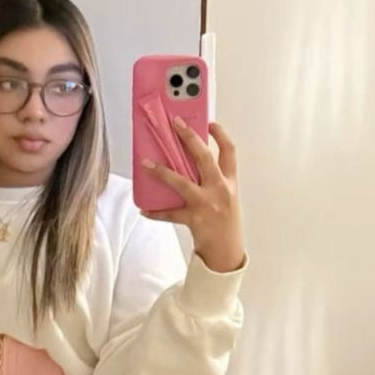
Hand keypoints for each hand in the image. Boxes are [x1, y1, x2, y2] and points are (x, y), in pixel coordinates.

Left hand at [141, 118, 245, 272]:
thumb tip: (185, 164)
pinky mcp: (194, 219)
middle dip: (190, 138)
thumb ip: (212, 181)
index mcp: (230, 183)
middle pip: (205, 158)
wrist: (227, 252)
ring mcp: (207, 204)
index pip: (229, 152)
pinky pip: (170, 214)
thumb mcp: (226, 198)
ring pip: (182, 182)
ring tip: (147, 164)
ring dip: (162, 172)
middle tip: (176, 123)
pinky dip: (156, 212)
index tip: (209, 122)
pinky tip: (144, 209)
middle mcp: (220, 190)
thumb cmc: (224, 223)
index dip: (220, 135)